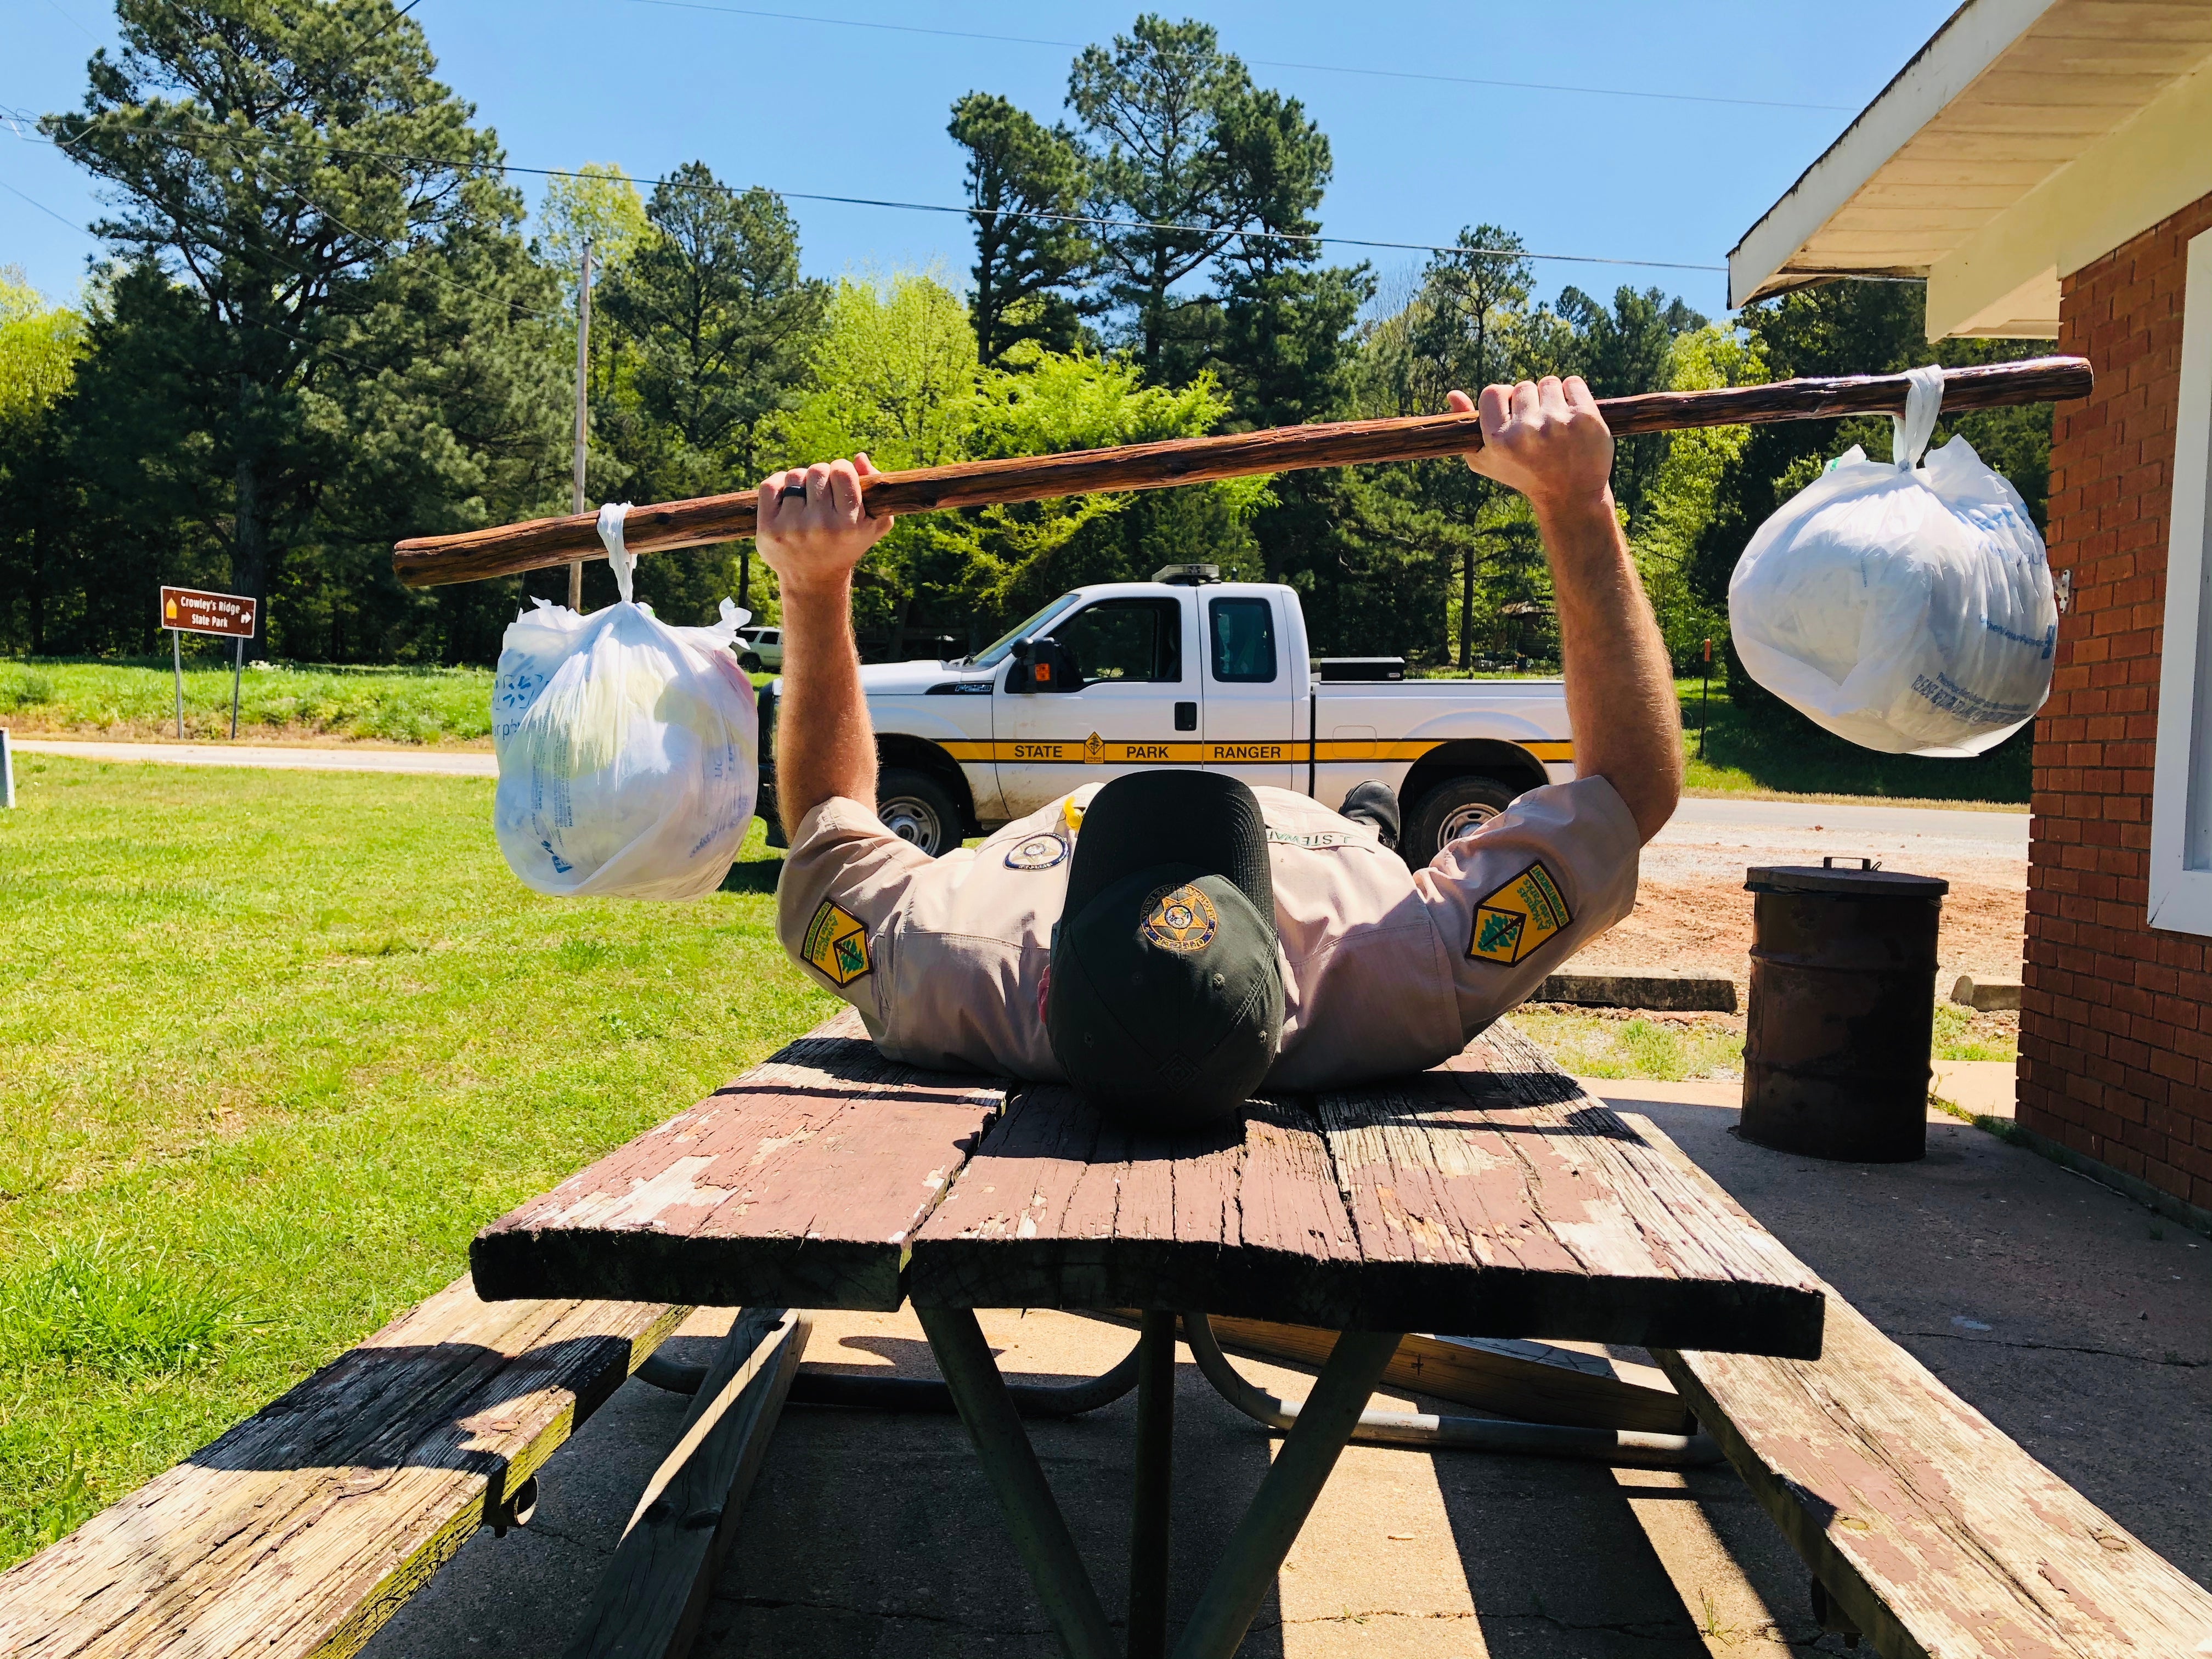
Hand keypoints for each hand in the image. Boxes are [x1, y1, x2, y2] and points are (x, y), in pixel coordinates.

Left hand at [755, 454, 893, 596]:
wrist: (813, 578)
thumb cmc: (848, 543)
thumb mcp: (875, 522)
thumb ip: (876, 487)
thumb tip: (859, 457)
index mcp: (849, 524)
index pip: (842, 471)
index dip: (842, 469)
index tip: (841, 480)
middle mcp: (820, 526)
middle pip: (818, 470)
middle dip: (822, 476)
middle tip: (824, 492)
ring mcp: (792, 528)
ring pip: (794, 476)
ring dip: (802, 481)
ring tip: (807, 497)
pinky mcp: (768, 529)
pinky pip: (769, 486)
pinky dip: (778, 484)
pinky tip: (788, 496)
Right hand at [1453, 377, 1613, 518]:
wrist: (1570, 494)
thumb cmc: (1523, 474)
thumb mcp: (1487, 459)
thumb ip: (1468, 427)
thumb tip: (1452, 393)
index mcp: (1498, 440)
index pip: (1493, 392)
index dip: (1504, 399)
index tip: (1514, 412)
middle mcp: (1526, 431)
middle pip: (1523, 387)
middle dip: (1531, 402)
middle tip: (1539, 428)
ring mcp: (1557, 423)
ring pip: (1548, 383)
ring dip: (1552, 397)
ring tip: (1556, 422)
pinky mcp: (1585, 417)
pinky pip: (1573, 383)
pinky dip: (1573, 394)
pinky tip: (1573, 416)